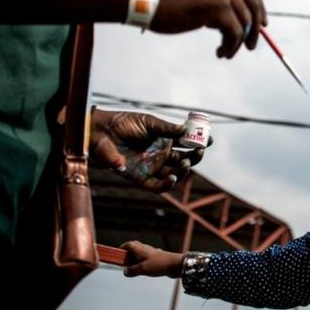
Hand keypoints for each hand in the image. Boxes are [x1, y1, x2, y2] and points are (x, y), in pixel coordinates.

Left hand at [89, 109, 207, 191]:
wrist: (100, 132)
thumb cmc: (123, 123)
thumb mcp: (149, 122)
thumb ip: (167, 128)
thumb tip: (186, 130)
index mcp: (165, 141)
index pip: (186, 145)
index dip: (199, 143)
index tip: (209, 140)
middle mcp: (161, 155)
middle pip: (184, 161)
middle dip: (195, 157)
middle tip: (199, 151)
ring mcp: (152, 167)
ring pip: (174, 175)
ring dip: (184, 171)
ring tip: (186, 162)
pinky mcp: (141, 178)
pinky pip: (157, 186)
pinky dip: (167, 184)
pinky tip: (173, 178)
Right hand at [120, 241, 183, 277]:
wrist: (176, 265)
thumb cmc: (159, 265)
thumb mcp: (143, 269)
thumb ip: (132, 270)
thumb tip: (125, 272)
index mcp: (140, 249)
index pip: (128, 245)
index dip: (122, 248)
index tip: (117, 255)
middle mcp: (145, 249)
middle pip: (134, 248)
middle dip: (128, 254)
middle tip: (125, 263)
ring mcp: (152, 254)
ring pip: (141, 254)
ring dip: (136, 259)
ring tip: (133, 269)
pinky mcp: (157, 259)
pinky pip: (147, 259)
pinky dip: (143, 263)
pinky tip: (145, 270)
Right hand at [150, 0, 266, 58]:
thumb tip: (243, 19)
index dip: (258, 7)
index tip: (260, 24)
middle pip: (253, 4)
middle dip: (255, 28)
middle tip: (251, 45)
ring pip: (244, 22)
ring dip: (237, 42)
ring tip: (226, 51)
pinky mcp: (219, 6)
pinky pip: (235, 33)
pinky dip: (231, 46)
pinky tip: (221, 52)